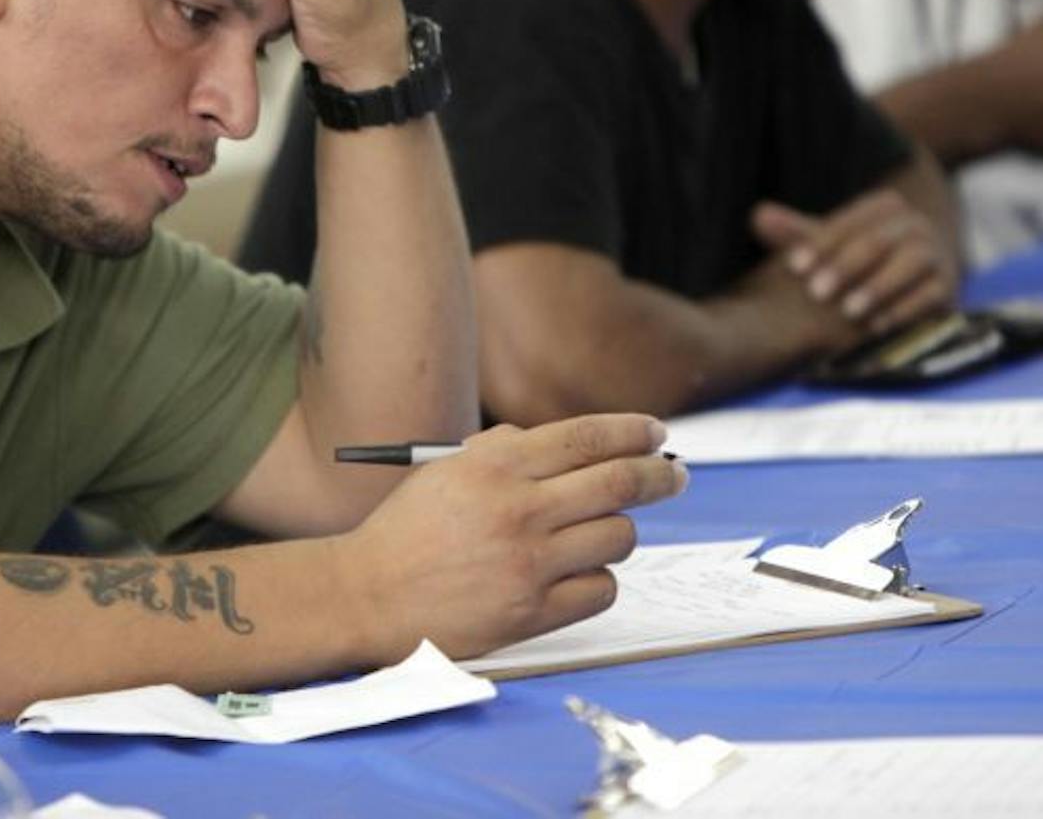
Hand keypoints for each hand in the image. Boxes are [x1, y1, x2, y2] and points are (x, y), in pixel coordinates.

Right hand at [335, 414, 686, 661]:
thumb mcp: (449, 467)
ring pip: (618, 536)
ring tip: (599, 532)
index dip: (632, 432)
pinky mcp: (531, 612)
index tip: (656, 434)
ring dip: (618, 530)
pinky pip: (600, 589)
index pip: (588, 437)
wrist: (368, 594)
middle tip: (674, 477)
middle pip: (619, 482)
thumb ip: (507, 448)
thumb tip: (577, 445)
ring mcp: (528, 563)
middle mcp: (518, 509)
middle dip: (660, 476)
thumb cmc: (409, 528)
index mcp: (496, 464)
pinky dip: (598, 578)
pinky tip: (577, 573)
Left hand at [752, 189, 955, 339]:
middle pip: (876, 242)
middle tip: (816, 292)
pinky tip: (876, 327)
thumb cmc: (860, 257)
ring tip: (848, 311)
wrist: (919, 274)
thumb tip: (758, 215)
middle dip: (845, 267)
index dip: (819, 244)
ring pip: (908, 265)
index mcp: (884, 206)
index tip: (793, 267)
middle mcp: (914, 224)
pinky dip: (903, 310)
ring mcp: (935, 254)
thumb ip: (794, 232)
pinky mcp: (948, 286)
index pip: (848, 222)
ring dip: (877, 288)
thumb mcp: (828, 242)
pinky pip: (929, 295)